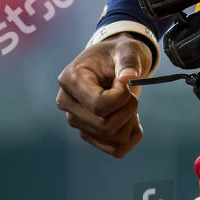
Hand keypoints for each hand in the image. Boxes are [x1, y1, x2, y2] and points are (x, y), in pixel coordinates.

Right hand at [56, 35, 152, 157]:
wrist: (113, 63)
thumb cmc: (117, 54)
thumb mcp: (126, 49)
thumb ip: (128, 61)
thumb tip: (129, 77)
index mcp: (71, 80)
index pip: (99, 105)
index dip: (121, 97)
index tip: (125, 81)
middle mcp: (68, 103)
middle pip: (106, 125)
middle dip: (129, 109)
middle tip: (131, 92)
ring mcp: (77, 121)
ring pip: (113, 138)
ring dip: (131, 121)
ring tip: (129, 101)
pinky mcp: (88, 134)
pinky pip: (116, 150)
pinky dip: (132, 136)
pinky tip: (132, 119)